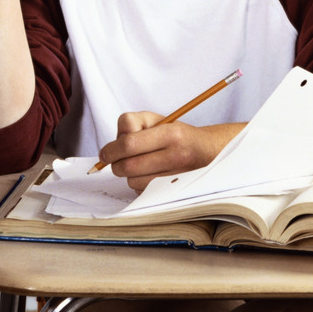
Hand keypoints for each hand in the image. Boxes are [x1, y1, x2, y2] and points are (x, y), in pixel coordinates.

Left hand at [99, 112, 245, 192]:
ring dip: (129, 174)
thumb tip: (115, 142)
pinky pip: (142, 191)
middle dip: (116, 163)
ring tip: (138, 164)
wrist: (207, 152)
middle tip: (116, 159)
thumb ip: (132, 123)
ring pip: (133, 181)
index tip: (105, 153)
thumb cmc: (176, 134)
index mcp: (170, 133)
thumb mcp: (158, 119)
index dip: (112, 149)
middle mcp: (176, 155)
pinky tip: (147, 174)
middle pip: (128, 166)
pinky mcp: (173, 191)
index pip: (130, 143)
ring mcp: (176, 176)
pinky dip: (139, 184)